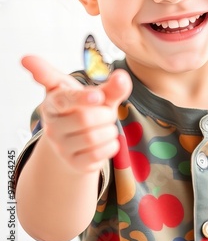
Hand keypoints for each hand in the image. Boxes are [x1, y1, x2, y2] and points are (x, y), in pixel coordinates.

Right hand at [22, 55, 131, 172]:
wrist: (78, 137)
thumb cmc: (87, 109)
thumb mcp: (98, 94)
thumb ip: (110, 86)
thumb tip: (121, 78)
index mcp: (54, 101)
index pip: (64, 99)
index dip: (82, 97)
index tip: (99, 96)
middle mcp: (51, 125)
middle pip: (84, 119)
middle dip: (105, 115)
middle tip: (108, 113)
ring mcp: (59, 146)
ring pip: (91, 138)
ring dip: (109, 130)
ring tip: (108, 127)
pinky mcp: (72, 163)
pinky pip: (95, 155)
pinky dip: (110, 146)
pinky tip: (108, 141)